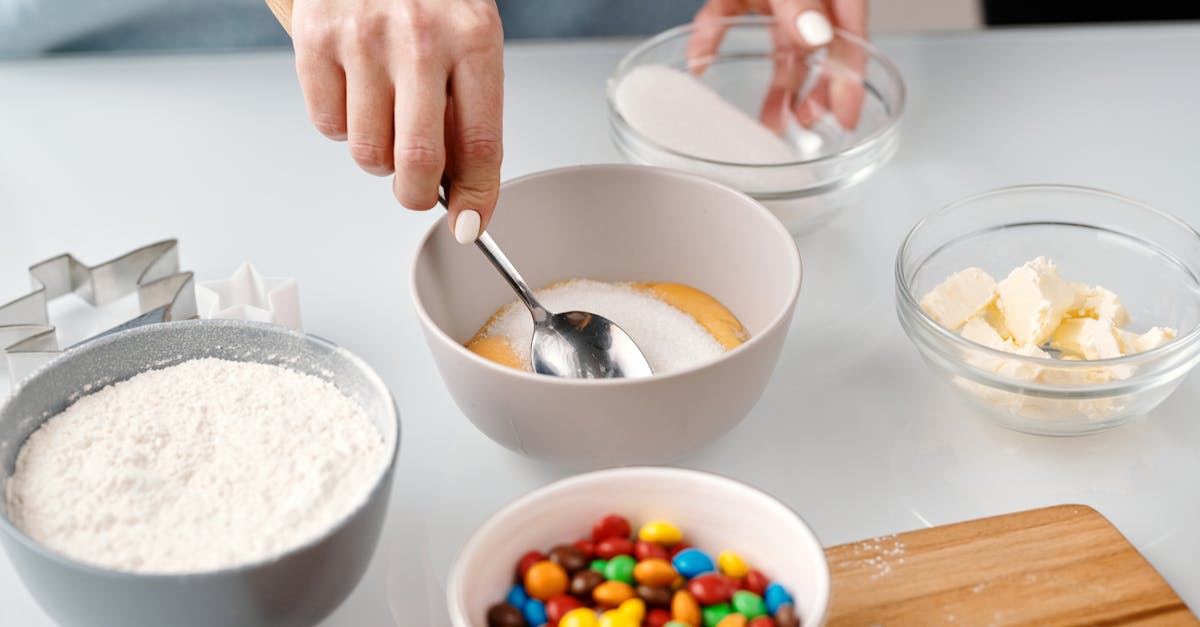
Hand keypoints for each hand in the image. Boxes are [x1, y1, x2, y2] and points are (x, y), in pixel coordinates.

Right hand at [291, 0, 503, 242]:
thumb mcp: (468, 35)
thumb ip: (468, 107)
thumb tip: (462, 189)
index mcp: (473, 38)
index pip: (480, 146)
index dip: (476, 199)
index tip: (470, 223)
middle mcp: (419, 38)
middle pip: (418, 163)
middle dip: (417, 194)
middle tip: (415, 187)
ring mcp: (362, 38)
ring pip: (367, 152)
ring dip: (377, 154)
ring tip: (385, 116)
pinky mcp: (314, 37)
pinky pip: (327, 125)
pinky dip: (340, 124)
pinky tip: (354, 89)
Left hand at [688, 0, 867, 130]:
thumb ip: (803, 0)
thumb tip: (815, 36)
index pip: (849, 38)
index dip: (849, 81)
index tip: (845, 119)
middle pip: (819, 50)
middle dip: (813, 91)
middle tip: (802, 124)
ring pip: (778, 45)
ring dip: (772, 83)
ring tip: (768, 120)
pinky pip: (726, 16)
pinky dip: (711, 39)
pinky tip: (697, 60)